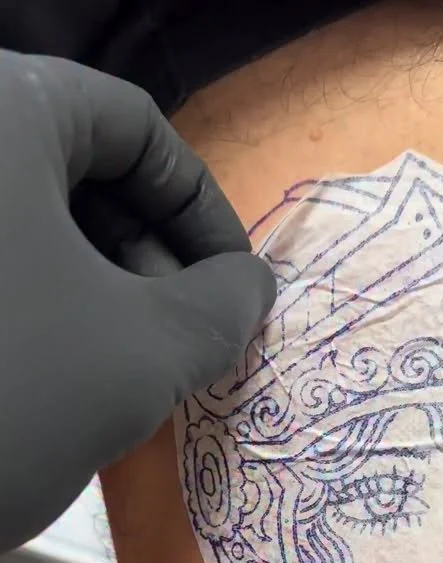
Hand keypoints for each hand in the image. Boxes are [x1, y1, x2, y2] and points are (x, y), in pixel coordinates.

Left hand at [0, 49, 275, 552]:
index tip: (233, 288)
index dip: (202, 209)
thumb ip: (221, 306)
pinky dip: (37, 304)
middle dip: (146, 255)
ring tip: (126, 367)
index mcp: (1, 115)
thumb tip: (251, 284)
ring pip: (27, 221)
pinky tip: (61, 374)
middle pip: (74, 169)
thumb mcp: (144, 355)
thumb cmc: (13, 401)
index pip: (134, 127)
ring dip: (95, 286)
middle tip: (181, 337)